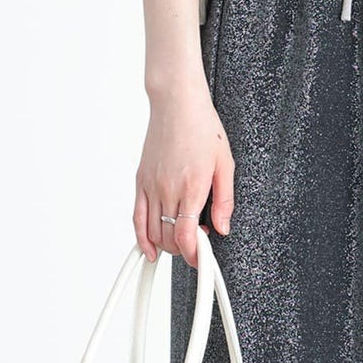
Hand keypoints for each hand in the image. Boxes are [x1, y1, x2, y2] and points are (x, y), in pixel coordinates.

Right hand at [134, 72, 234, 269]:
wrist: (177, 103)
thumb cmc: (202, 128)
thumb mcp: (226, 164)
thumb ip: (225, 201)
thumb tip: (222, 227)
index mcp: (192, 187)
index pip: (186, 236)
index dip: (193, 255)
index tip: (201, 259)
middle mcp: (168, 189)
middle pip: (169, 238)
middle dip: (183, 250)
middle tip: (197, 245)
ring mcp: (151, 185)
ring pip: (152, 231)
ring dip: (166, 246)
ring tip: (180, 243)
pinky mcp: (141, 181)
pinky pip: (137, 216)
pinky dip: (141, 237)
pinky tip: (148, 248)